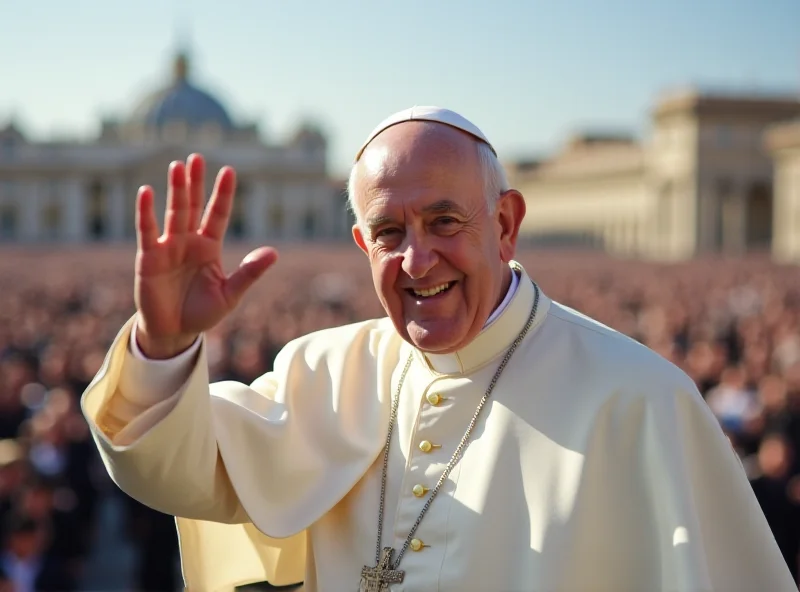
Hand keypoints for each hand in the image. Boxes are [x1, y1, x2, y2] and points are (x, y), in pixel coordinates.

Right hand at [134, 154, 276, 357]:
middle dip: (196, 182)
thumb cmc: (203, 312)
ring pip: (173, 213)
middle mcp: (188, 241)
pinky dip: (146, 212)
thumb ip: (249, 273)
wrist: (175, 333)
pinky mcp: (149, 257)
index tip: (229, 170)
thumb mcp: (230, 294)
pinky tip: (146, 192)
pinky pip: (147, 231)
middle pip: (193, 205)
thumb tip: (274, 253)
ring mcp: (168, 246)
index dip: (223, 193)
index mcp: (209, 246)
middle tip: (197, 157)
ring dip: (175, 190)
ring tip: (178, 166)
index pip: (217, 214)